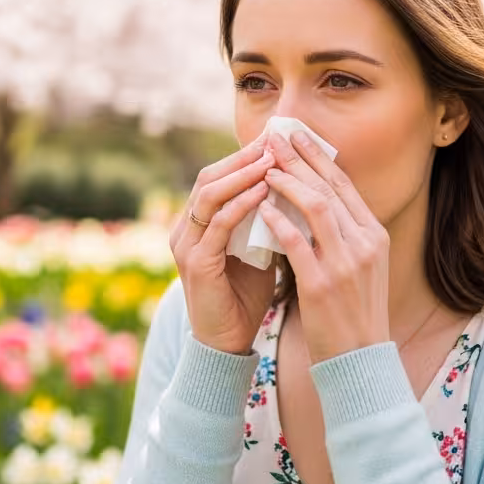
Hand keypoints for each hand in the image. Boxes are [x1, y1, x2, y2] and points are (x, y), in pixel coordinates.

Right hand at [169, 134, 277, 354]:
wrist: (228, 343)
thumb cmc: (245, 297)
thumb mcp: (259, 249)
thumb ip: (267, 221)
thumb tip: (297, 189)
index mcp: (199, 223)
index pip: (219, 176)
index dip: (245, 156)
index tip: (277, 140)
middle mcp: (186, 228)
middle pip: (210, 176)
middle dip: (243, 157)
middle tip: (275, 140)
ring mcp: (187, 244)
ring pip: (210, 193)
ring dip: (242, 173)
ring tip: (271, 159)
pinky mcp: (196, 263)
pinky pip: (218, 224)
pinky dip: (241, 204)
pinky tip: (263, 192)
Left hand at [259, 130, 390, 363]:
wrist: (359, 360)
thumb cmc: (354, 314)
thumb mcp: (362, 268)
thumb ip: (344, 235)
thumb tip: (315, 202)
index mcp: (375, 237)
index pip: (344, 186)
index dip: (318, 159)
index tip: (297, 138)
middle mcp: (365, 244)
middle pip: (330, 189)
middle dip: (300, 160)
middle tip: (275, 139)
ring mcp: (346, 264)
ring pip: (317, 208)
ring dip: (289, 184)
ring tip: (266, 168)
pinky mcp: (323, 285)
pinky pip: (297, 243)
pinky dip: (279, 222)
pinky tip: (262, 209)